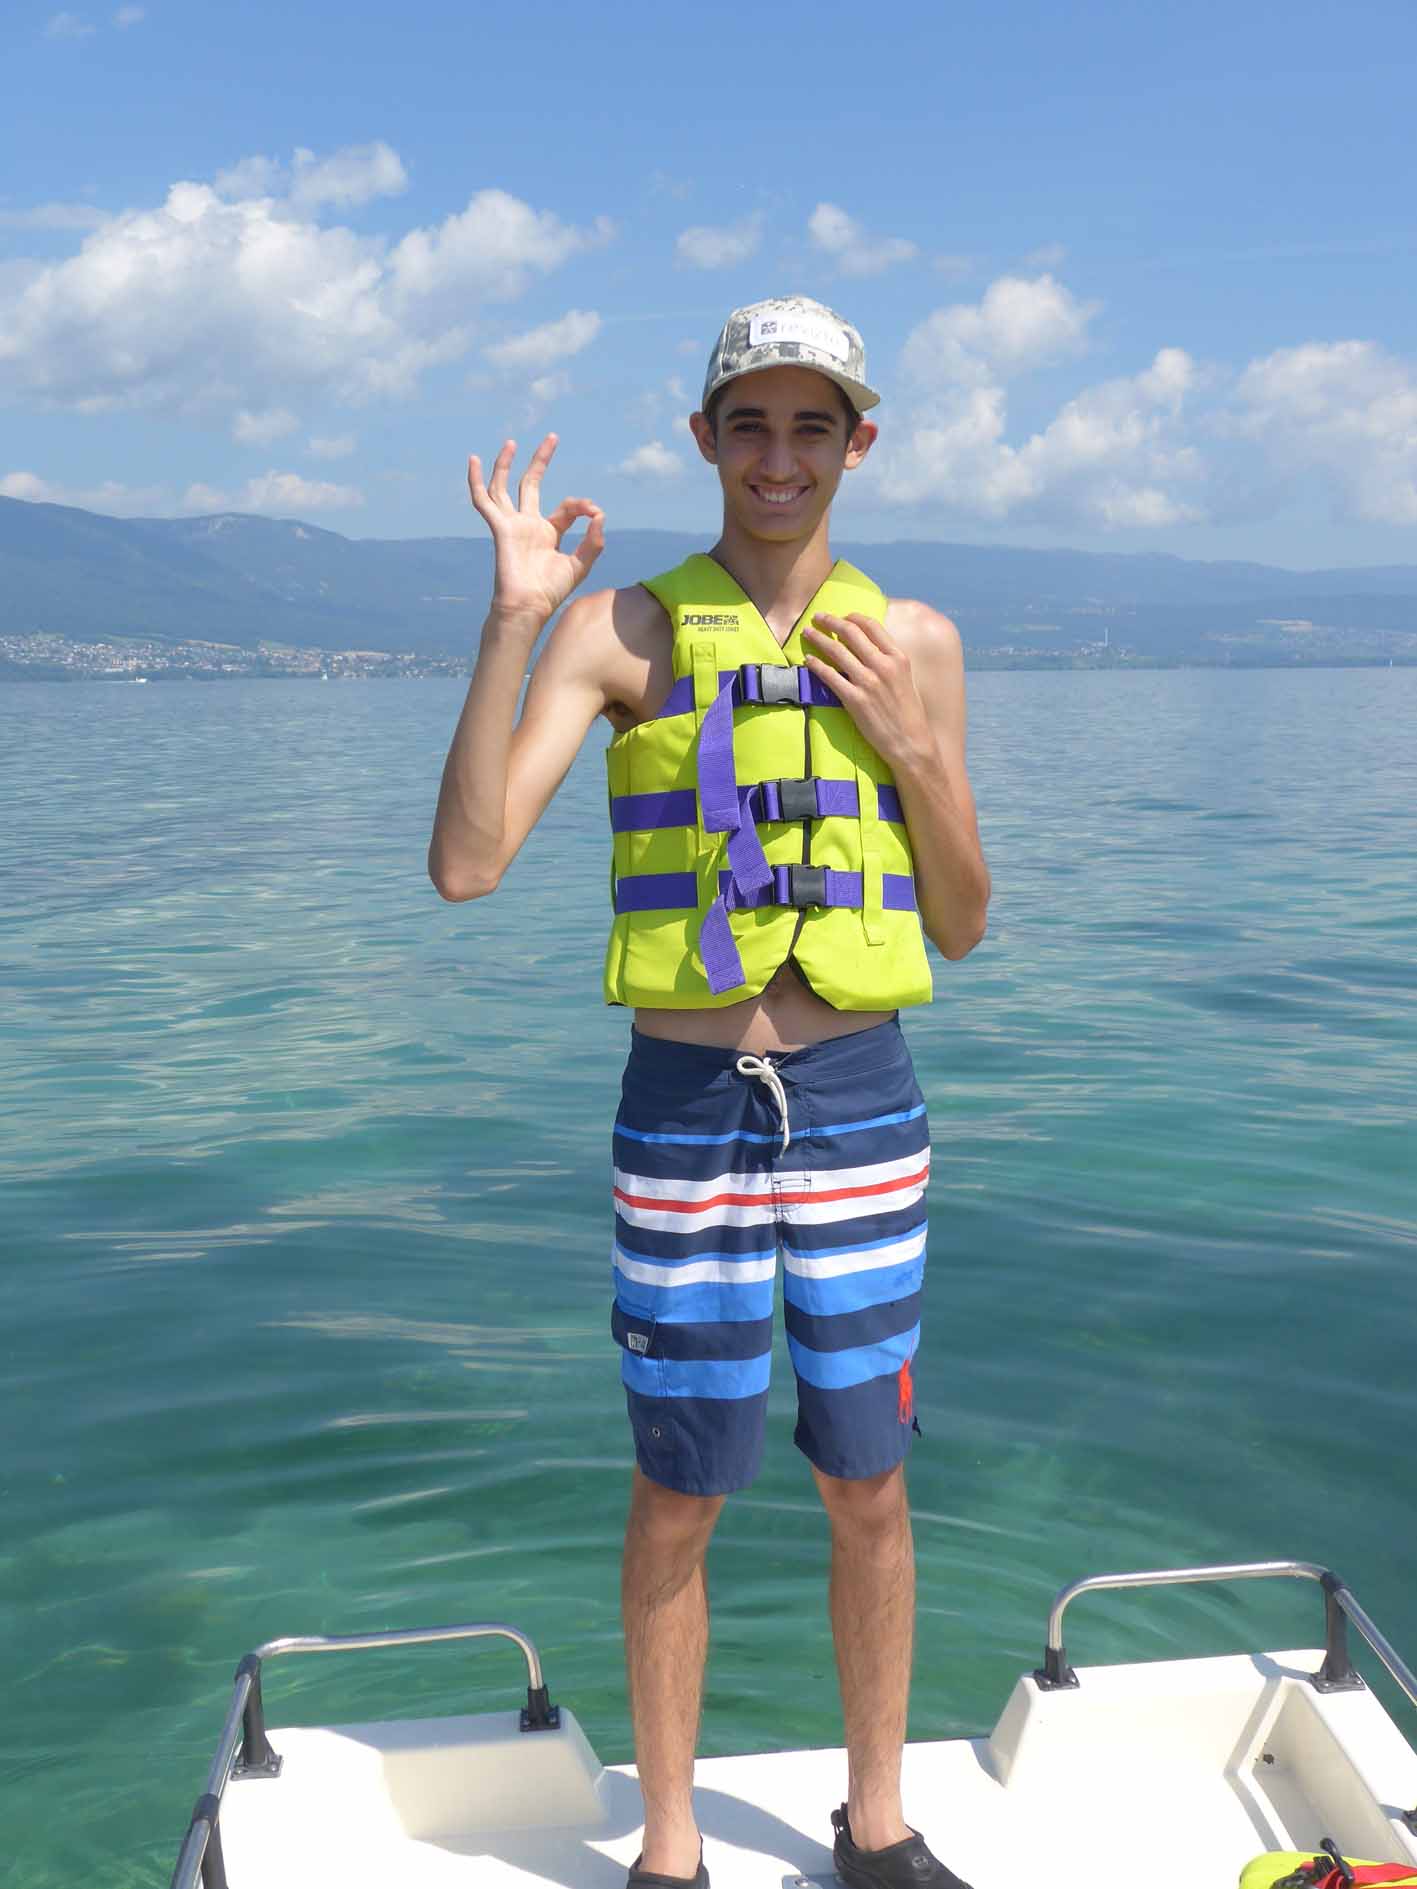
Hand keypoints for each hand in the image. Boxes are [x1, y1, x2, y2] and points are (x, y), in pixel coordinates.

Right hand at [467, 435, 604, 625]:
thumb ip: (593, 542)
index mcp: (547, 532)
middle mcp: (527, 524)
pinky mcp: (499, 528)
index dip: (582, 505)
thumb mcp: (579, 565)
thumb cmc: (551, 591)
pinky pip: (483, 501)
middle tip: (553, 437)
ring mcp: (511, 524)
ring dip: (506, 464)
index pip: (566, 507)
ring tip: (512, 442)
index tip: (594, 512)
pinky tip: (474, 460)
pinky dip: (476, 481)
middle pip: (531, 484)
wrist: (529, 606)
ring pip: (503, 487)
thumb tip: (600, 515)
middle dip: (540, 461)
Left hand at [801, 612, 932, 769]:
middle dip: (831, 621)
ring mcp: (868, 682)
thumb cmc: (909, 714)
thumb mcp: (906, 679)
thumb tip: (869, 649)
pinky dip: (816, 665)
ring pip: (836, 651)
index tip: (842, 616)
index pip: (872, 626)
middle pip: (851, 633)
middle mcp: (883, 665)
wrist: (911, 743)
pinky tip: (808, 660)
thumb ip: (889, 662)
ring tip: (807, 632)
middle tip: (818, 617)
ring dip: (818, 638)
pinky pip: (830, 676)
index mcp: (898, 657)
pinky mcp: (854, 699)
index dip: (853, 617)